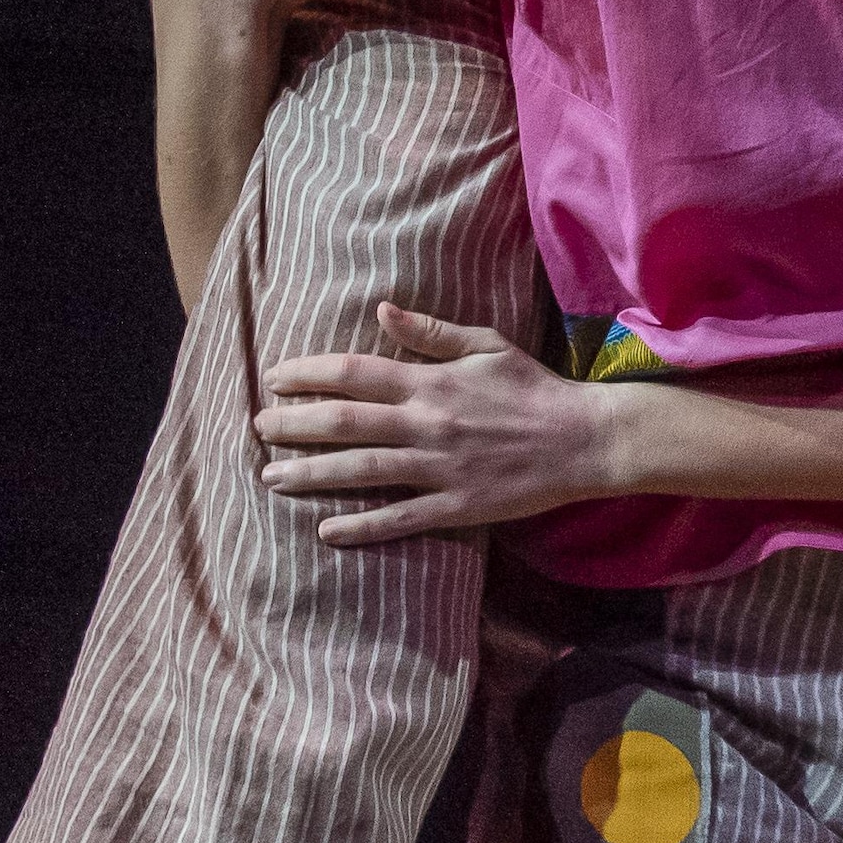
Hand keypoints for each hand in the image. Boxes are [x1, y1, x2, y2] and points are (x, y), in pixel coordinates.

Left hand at [257, 307, 614, 543]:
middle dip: (293, 425)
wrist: (585, 440)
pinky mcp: (458, 506)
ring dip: (312, 474)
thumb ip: (431, 332)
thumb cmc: (535, 389)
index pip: (354, 374)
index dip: (308, 375)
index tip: (275, 379)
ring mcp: (440, 468)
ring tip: (272, 477)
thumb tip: (381, 311)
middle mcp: (428, 424)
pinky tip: (327, 531)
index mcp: (432, 382)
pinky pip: (401, 518)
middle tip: (257, 429)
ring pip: (362, 471)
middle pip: (345, 423)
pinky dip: (362, 526)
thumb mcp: (486, 346)